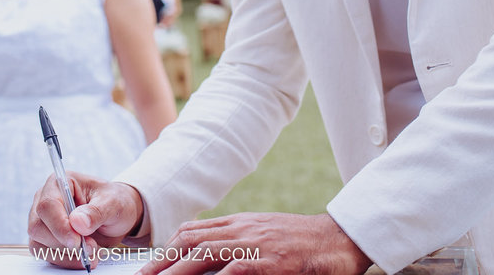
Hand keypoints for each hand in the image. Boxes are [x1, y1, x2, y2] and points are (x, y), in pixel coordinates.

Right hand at [28, 173, 143, 268]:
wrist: (117, 216)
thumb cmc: (114, 202)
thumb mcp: (113, 203)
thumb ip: (96, 212)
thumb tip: (77, 222)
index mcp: (59, 183)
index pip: (48, 205)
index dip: (59, 225)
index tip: (76, 241)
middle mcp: (45, 200)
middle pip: (38, 227)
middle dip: (64, 243)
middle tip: (91, 247)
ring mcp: (43, 220)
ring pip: (38, 243)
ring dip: (65, 254)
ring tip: (91, 253)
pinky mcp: (45, 238)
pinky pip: (45, 254)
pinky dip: (64, 260)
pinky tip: (82, 258)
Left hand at [137, 213, 370, 274]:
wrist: (341, 239)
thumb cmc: (305, 242)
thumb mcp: (267, 236)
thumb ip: (241, 243)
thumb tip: (216, 262)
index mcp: (240, 224)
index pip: (194, 231)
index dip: (168, 247)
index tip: (151, 263)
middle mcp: (242, 230)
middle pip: (191, 241)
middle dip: (162, 261)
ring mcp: (254, 245)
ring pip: (204, 254)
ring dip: (176, 270)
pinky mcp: (270, 262)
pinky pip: (233, 271)